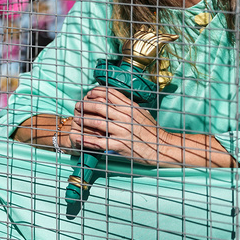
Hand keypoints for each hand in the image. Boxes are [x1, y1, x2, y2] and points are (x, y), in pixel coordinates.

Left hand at [67, 87, 235, 167]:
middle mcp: (126, 117)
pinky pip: (100, 142)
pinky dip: (88, 140)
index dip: (95, 92)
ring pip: (98, 123)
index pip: (109, 94)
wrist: (164, 147)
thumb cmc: (151, 130)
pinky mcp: (121, 145)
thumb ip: (127, 104)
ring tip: (76, 119)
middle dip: (85, 105)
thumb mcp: (141, 112)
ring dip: (84, 121)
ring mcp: (123, 131)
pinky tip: (79, 139)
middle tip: (77, 106)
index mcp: (131, 107)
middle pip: (100, 106)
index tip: (87, 94)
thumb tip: (113, 97)